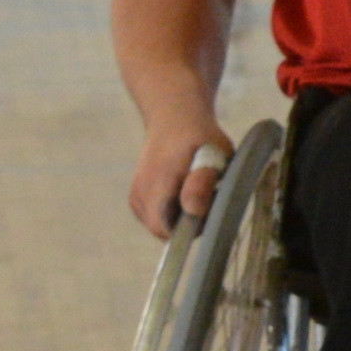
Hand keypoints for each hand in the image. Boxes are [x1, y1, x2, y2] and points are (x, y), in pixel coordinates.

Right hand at [127, 118, 226, 237]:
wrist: (174, 119)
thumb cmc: (201, 138)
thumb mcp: (215, 154)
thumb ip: (203, 183)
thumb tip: (193, 210)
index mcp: (156, 185)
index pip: (165, 230)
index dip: (191, 228)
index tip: (210, 207)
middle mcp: (139, 194)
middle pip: (165, 231)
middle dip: (189, 222)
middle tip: (208, 195)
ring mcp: (135, 198)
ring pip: (161, 225)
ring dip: (181, 216)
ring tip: (196, 190)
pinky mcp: (136, 199)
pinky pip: (156, 217)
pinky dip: (171, 210)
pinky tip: (183, 191)